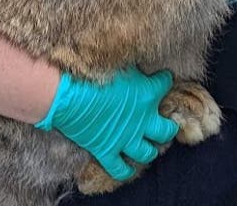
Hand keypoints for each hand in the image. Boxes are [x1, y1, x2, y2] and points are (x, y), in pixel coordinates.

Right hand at [35, 67, 178, 180]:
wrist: (67, 94)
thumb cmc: (92, 74)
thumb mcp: (120, 66)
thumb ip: (134, 71)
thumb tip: (139, 69)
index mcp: (147, 95)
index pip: (165, 84)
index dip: (164, 80)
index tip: (162, 78)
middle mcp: (142, 120)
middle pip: (166, 130)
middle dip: (168, 128)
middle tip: (164, 124)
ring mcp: (125, 139)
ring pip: (148, 153)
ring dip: (150, 150)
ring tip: (148, 146)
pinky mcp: (107, 151)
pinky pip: (120, 169)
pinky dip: (125, 171)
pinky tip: (128, 168)